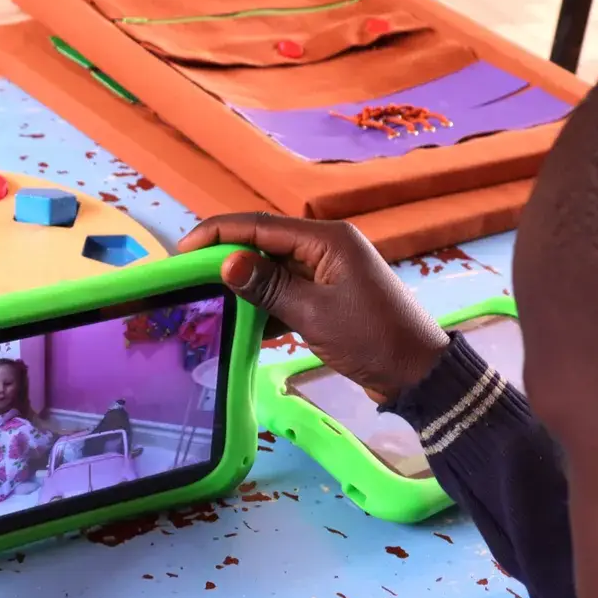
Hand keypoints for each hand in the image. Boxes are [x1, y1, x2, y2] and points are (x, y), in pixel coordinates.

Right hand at [179, 214, 448, 401]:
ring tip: (207, 301)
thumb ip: (268, 286)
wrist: (414, 372)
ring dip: (244, 286)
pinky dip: (264, 306)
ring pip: (272, 271)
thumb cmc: (370, 338)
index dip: (218, 234)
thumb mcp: (312, 313)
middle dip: (227, 258)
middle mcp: (324, 247)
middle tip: (188, 277)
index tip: (183, 250)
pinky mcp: (327, 297)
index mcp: (326, 239)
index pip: (260, 226)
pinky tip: (242, 324)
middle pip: (263, 244)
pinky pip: (286, 292)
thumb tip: (227, 263)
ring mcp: (326, 272)